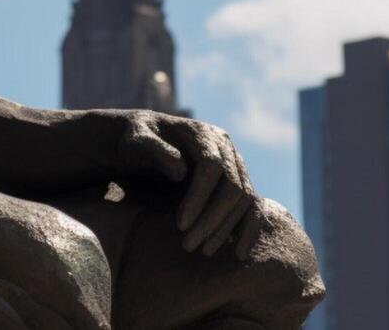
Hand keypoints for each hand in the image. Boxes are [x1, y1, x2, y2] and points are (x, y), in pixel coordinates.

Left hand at [115, 112, 265, 259]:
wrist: (146, 143)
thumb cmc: (137, 142)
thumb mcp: (136, 140)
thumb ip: (153, 149)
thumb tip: (181, 171)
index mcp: (203, 134)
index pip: (212, 167)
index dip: (198, 197)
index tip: (180, 225)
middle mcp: (226, 148)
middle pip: (233, 186)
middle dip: (212, 219)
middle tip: (188, 245)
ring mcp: (235, 165)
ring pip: (244, 199)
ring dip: (226, 228)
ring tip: (204, 251)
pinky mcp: (238, 183)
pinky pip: (252, 207)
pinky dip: (249, 229)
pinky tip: (240, 253)